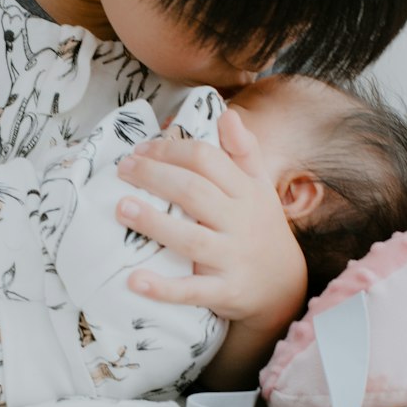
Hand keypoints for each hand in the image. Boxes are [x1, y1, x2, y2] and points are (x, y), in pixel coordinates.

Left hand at [115, 108, 307, 336]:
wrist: (285, 288)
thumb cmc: (260, 229)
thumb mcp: (260, 188)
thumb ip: (244, 151)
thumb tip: (228, 114)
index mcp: (246, 192)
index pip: (206, 160)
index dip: (170, 150)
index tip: (140, 150)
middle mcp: (240, 222)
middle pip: (194, 192)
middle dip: (155, 177)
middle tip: (122, 170)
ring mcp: (233, 258)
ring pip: (191, 239)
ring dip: (154, 223)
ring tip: (121, 208)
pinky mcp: (226, 292)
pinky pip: (192, 290)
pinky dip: (163, 288)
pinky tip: (134, 280)